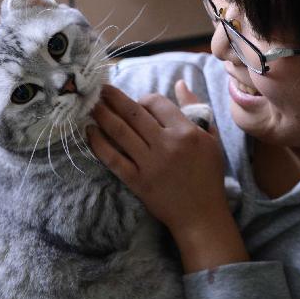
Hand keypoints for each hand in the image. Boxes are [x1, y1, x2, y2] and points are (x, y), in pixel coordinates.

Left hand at [87, 82, 245, 254]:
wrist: (201, 215)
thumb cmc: (208, 175)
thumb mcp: (210, 138)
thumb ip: (195, 108)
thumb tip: (180, 83)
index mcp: (186, 132)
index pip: (157, 103)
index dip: (143, 98)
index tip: (137, 102)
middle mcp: (166, 145)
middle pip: (133, 113)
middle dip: (112, 98)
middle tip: (99, 89)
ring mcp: (150, 164)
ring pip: (120, 132)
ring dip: (102, 115)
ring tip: (91, 105)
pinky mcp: (137, 182)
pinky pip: (113, 158)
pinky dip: (98, 143)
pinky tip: (90, 132)